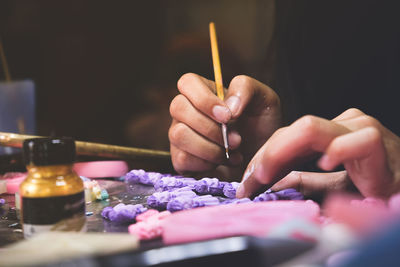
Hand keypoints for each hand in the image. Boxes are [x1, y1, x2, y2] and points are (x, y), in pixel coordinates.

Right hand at [168, 73, 280, 178]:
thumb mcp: (265, 100)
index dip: (204, 99)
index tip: (227, 116)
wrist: (262, 161)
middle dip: (210, 128)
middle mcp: (187, 111)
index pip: (187, 82)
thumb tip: (228, 106)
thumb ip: (246, 88)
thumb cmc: (261, 128)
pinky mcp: (181, 160)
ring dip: (210, 148)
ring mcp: (180, 135)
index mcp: (205, 91)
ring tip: (232, 153)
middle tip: (237, 140)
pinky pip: (182, 158)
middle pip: (178, 107)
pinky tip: (222, 163)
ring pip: (178, 134)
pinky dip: (206, 163)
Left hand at [237, 108, 399, 198]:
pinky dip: (336, 152)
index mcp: (329, 132)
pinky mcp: (377, 141)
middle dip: (265, 156)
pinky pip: (353, 141)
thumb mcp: (329, 183)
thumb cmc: (374, 185)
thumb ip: (301, 179)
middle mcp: (341, 124)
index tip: (247, 182)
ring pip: (309, 129)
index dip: (263, 158)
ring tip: (266, 177)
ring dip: (281, 154)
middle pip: (291, 131)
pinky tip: (324, 165)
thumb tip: (267, 181)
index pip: (286, 137)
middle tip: (250, 182)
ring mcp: (358, 128)